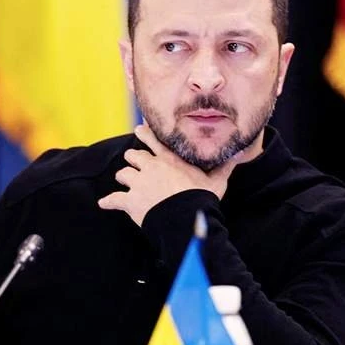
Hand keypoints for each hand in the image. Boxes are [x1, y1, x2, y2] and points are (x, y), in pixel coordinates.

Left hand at [98, 124, 240, 225]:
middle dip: (133, 159)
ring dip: (122, 178)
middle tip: (132, 161)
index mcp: (169, 160)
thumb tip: (240, 153)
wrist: (186, 215)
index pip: (154, 141)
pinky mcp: (130, 200)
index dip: (145, 134)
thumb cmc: (201, 197)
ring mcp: (138, 183)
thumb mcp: (217, 180)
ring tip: (122, 181)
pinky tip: (104, 203)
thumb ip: (225, 166)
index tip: (139, 129)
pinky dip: (108, 202)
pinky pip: (114, 199)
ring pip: (122, 174)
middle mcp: (151, 167)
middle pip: (134, 156)